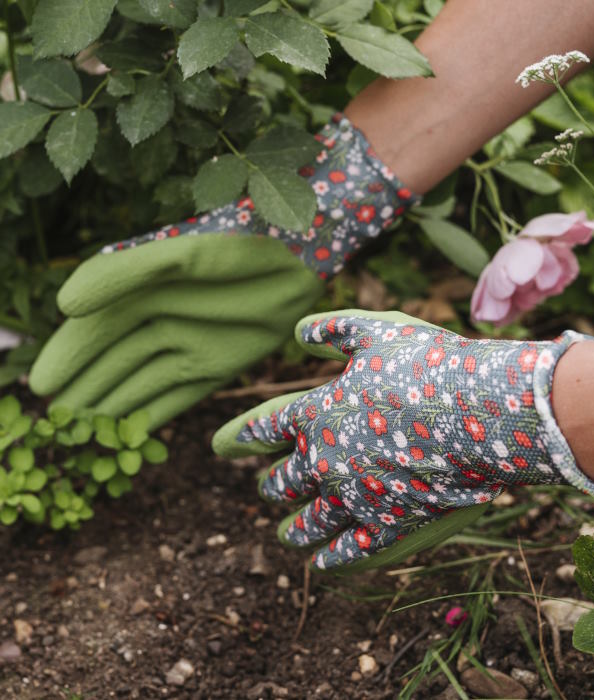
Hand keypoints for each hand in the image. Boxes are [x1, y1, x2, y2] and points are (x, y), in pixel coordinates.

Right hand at [29, 115, 416, 426]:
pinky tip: (133, 439)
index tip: (42, 389)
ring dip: (114, 411)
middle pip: (112, 364)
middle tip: (58, 431)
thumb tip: (65, 305)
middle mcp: (158, 320)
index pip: (93, 330)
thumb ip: (123, 274)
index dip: (68, 357)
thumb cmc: (237, 245)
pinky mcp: (218, 365)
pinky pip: (178, 396)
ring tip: (86, 441)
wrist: (298, 258)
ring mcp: (187, 345)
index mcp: (140, 290)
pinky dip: (155, 416)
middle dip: (85, 394)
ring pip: (140, 385)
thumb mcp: (178, 255)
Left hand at [213, 311, 593, 570]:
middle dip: (271, 484)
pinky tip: (322, 562)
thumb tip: (299, 333)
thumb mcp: (376, 330)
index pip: (263, 429)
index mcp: (315, 414)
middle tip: (267, 487)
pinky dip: (333, 558)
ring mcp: (355, 498)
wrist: (483, 410)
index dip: (242, 435)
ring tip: (284, 534)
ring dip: (293, 528)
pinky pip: (351, 550)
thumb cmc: (427, 363)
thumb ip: (332, 328)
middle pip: (282, 481)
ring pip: (308, 523)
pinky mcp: (389, 524)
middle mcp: (324, 461)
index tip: (223, 444)